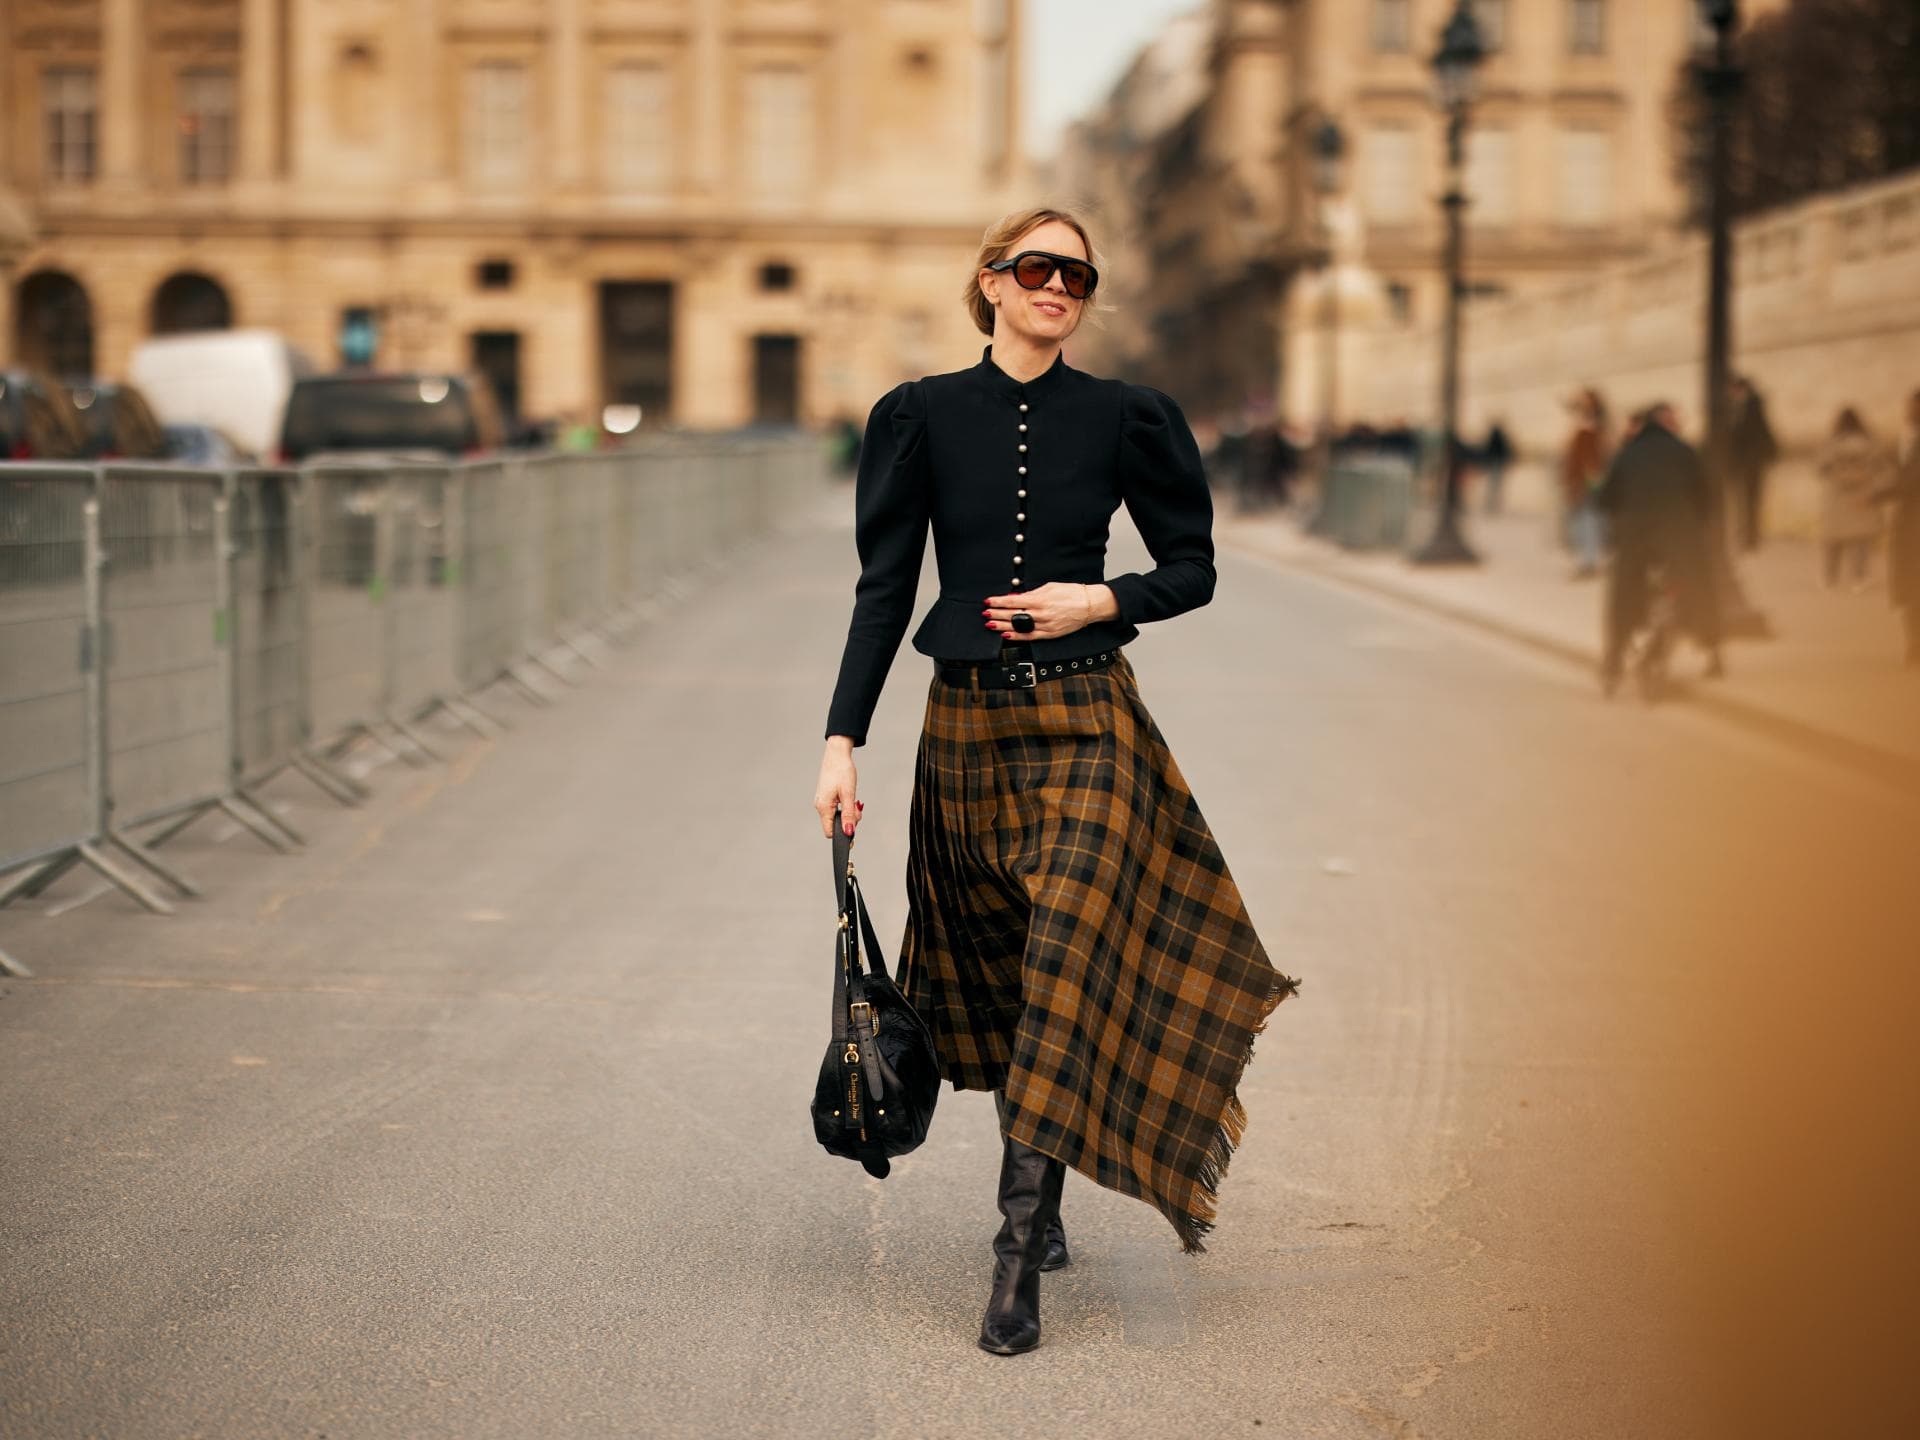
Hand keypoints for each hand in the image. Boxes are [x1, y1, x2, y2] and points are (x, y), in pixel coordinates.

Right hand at [816, 739, 861, 837]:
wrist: (837, 754)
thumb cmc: (842, 771)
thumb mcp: (848, 794)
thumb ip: (848, 815)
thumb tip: (849, 832)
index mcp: (823, 807)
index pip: (829, 832)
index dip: (842, 833)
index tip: (854, 827)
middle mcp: (820, 806)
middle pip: (834, 825)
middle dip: (848, 820)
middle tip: (857, 809)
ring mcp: (822, 801)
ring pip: (836, 816)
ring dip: (847, 812)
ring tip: (854, 801)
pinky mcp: (826, 796)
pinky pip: (835, 808)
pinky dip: (844, 806)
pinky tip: (849, 797)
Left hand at [983, 582, 1116, 639]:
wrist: (1089, 605)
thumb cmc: (1071, 593)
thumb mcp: (1050, 587)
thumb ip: (1032, 593)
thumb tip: (1017, 597)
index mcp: (1040, 599)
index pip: (1013, 601)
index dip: (998, 602)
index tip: (988, 601)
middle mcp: (1041, 613)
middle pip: (1013, 615)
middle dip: (997, 614)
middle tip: (985, 613)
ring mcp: (1045, 625)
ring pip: (1019, 627)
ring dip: (1002, 626)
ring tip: (991, 624)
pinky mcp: (1050, 634)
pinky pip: (1030, 636)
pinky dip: (1017, 636)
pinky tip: (1006, 635)